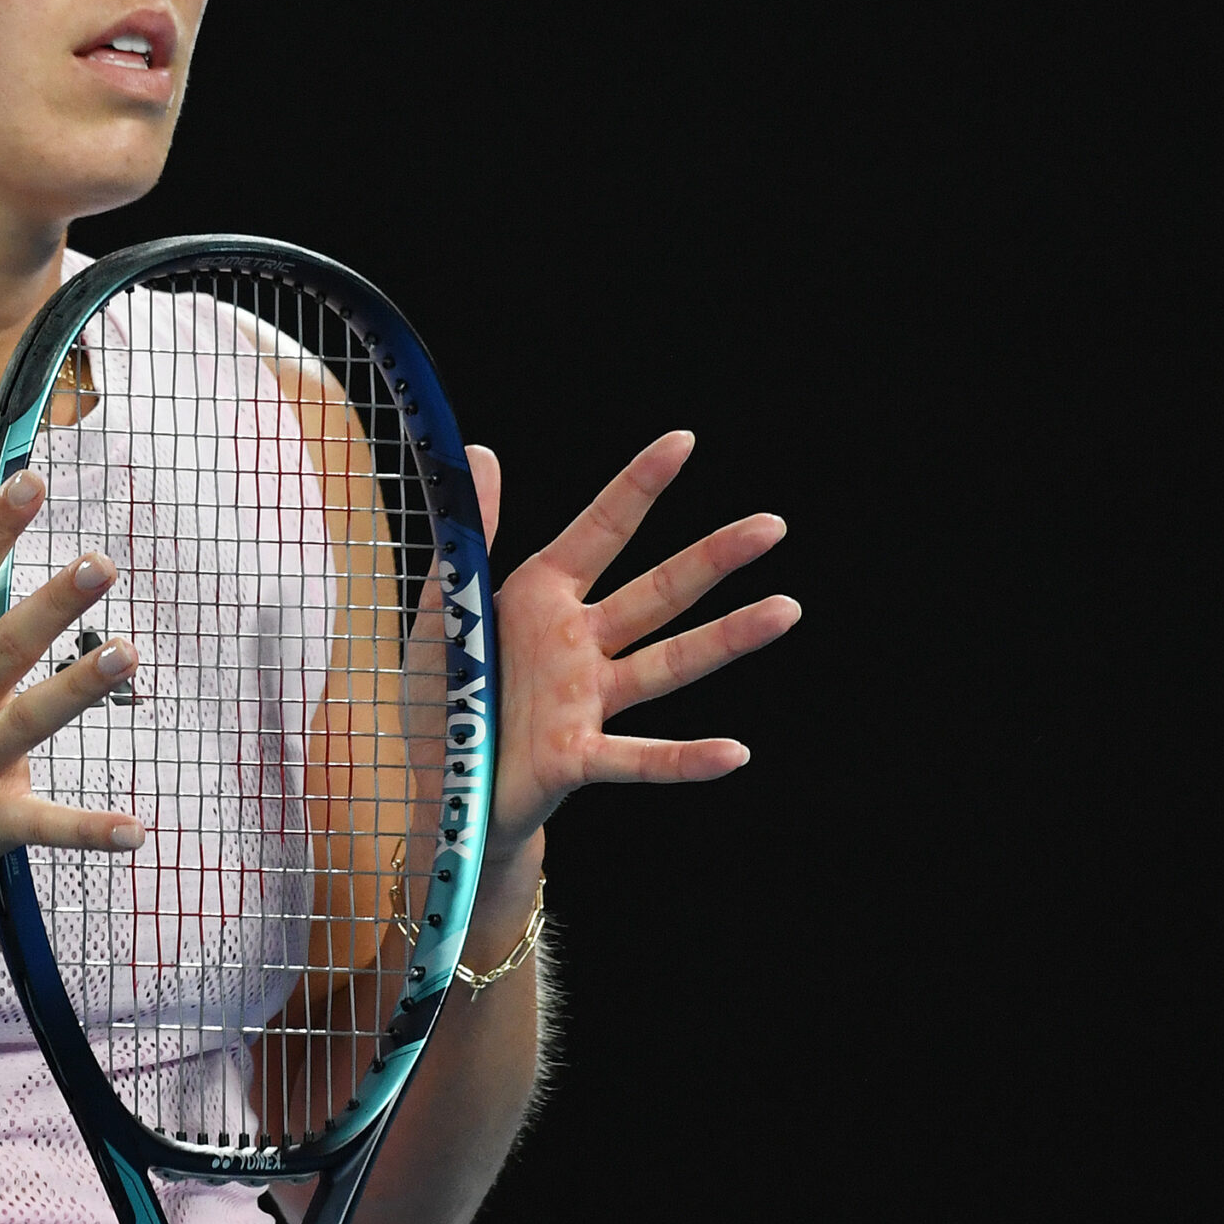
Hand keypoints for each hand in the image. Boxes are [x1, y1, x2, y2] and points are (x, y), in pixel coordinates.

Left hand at [472, 431, 799, 857]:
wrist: (439, 783)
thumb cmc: (445, 692)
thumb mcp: (447, 607)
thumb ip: (468, 537)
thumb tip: (480, 450)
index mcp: (542, 598)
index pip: (601, 531)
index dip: (639, 486)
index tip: (683, 440)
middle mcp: (577, 644)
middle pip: (658, 593)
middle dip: (714, 558)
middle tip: (771, 526)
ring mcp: (583, 702)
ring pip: (666, 665)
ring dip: (726, 640)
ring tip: (785, 610)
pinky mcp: (575, 759)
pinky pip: (637, 758)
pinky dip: (684, 758)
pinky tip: (733, 753)